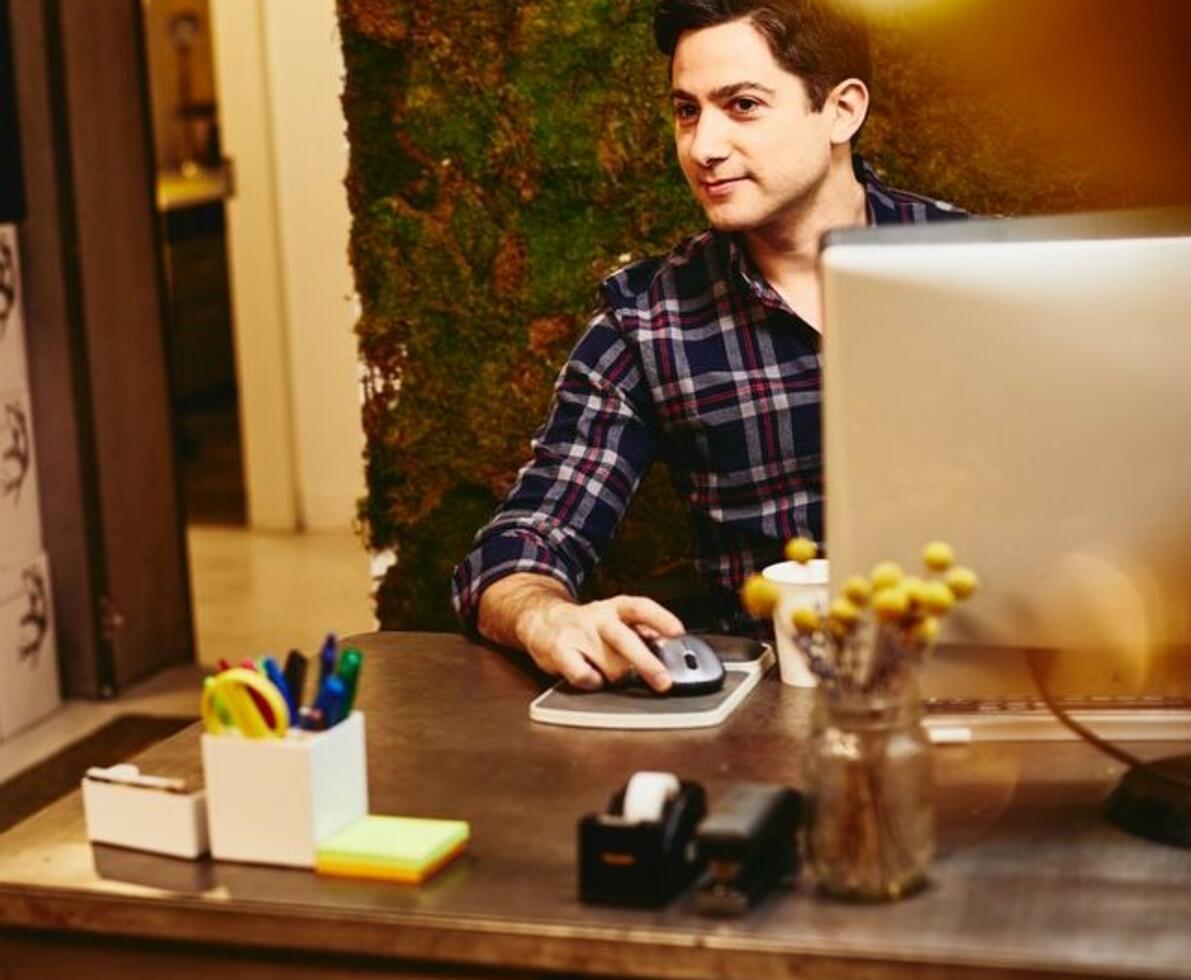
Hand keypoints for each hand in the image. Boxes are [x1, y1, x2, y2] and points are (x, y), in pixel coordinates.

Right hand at [519, 594, 684, 692]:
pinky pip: (585, 676)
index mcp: (616, 608)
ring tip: (609, 670)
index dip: (661, 619)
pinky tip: (591, 676)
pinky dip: (593, 682)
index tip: (678, 632)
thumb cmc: (589, 626)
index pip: (641, 607)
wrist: (542, 620)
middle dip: (647, 664)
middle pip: (625, 640)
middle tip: (663, 683)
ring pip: (609, 667)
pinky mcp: (560, 650)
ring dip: (616, 677)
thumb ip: (641, 631)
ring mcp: (579, 633)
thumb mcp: (616, 619)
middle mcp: (599, 618)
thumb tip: (666, 645)